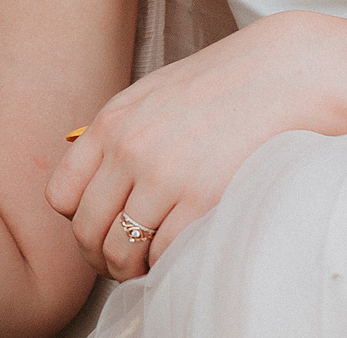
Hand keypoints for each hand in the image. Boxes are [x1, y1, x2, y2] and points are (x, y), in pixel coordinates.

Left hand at [49, 10, 346, 280]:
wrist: (284, 76)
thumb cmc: (222, 88)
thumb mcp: (155, 96)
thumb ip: (121, 134)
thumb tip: (93, 179)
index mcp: (112, 123)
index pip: (62, 196)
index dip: (78, 220)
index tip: (100, 227)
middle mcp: (129, 150)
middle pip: (87, 232)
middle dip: (101, 256)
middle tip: (123, 262)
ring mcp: (164, 177)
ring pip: (121, 253)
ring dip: (131, 269)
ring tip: (149, 265)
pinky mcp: (203, 200)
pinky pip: (165, 255)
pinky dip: (167, 264)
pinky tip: (180, 253)